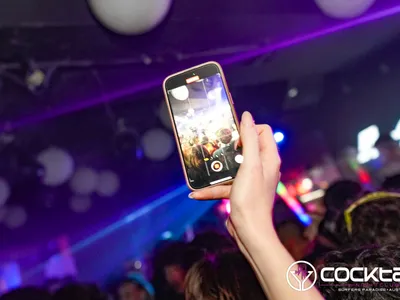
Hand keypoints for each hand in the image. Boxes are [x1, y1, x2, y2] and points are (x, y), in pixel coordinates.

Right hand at [190, 111, 280, 245]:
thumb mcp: (250, 165)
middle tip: (216, 146)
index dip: (248, 129)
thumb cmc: (251, 198)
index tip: (233, 136)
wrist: (249, 231)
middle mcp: (262, 166)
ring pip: (233, 165)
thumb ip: (250, 140)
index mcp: (268, 158)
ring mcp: (250, 179)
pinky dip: (212, 188)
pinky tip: (196, 193)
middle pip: (247, 146)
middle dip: (230, 146)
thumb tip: (247, 116)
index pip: (263, 131)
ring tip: (204, 166)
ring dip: (218, 168)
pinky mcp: (240, 191)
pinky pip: (225, 184)